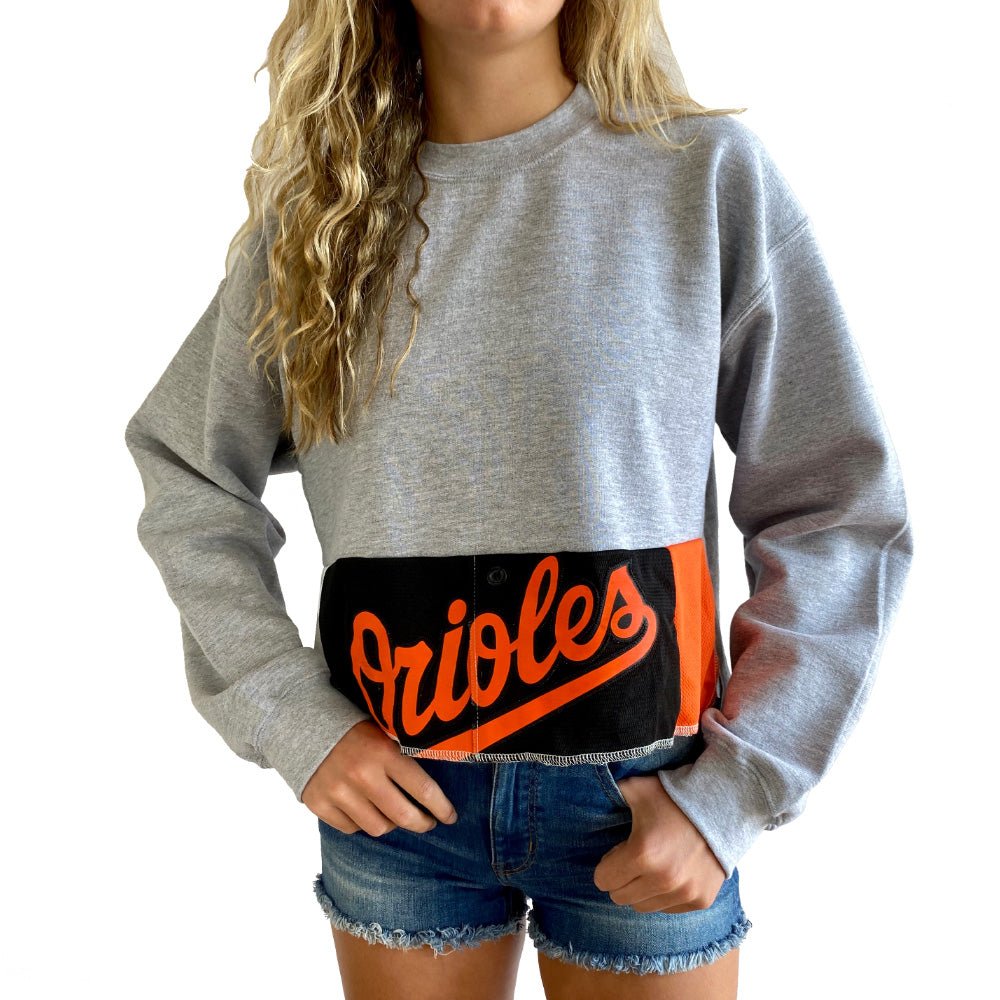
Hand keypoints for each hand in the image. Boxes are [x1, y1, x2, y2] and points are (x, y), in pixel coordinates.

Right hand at [302, 719, 458, 835]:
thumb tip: (433, 787)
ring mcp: (338, 792)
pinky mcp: (319, 804)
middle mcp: (361, 775)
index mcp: (383, 752)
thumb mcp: (383, 731)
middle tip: (429, 823)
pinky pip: (351, 829)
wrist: (303, 723)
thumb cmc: (353, 729)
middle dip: (422, 823)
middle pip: (402, 816)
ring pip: (378, 827)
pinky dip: (361, 823)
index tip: (450, 816)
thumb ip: (404, 755)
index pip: (422, 788)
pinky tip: (366, 811)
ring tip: (395, 815)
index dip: (441, 807)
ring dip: (391, 824)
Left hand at [593, 773, 725, 912]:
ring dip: (641, 889)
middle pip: (619, 896)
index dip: (606, 864)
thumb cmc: (674, 796)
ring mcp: (684, 893)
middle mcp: (663, 879)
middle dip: (621, 878)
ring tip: (653, 864)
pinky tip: (671, 871)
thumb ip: (610, 792)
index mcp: (642, 853)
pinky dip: (664, 895)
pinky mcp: (700, 900)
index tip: (618, 851)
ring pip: (643, 906)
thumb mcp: (637, 788)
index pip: (603, 880)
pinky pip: (667, 909)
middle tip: (633, 858)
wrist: (723, 807)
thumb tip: (584, 785)